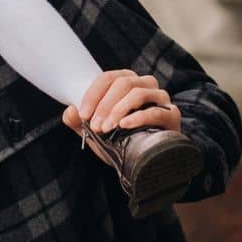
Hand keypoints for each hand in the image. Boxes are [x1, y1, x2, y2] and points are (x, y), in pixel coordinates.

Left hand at [62, 68, 181, 161]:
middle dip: (104, 105)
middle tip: (94, 126)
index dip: (93, 94)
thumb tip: (70, 111)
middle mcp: (145, 84)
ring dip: (118, 110)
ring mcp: (160, 98)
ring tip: (106, 129)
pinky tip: (124, 125)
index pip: (108, 78)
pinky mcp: (172, 115)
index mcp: (126, 81)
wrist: (146, 162)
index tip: (82, 114)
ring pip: (138, 93)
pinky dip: (138, 117)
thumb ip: (79, 122)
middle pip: (123, 83)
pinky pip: (155, 111)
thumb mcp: (96, 133)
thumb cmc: (120, 141)